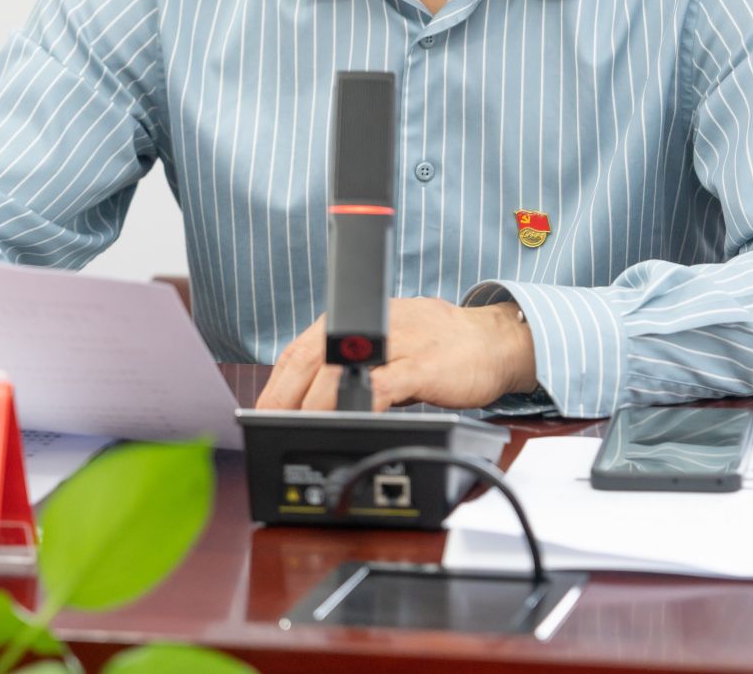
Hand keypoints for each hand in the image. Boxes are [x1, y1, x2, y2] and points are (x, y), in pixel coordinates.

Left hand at [256, 297, 536, 411]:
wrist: (493, 340)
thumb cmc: (437, 348)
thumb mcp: (385, 349)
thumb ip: (352, 368)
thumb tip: (309, 403)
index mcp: (356, 322)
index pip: (300, 350)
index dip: (275, 384)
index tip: (258, 413)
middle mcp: (370, 327)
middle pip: (310, 358)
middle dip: (282, 396)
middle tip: (265, 426)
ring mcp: (396, 343)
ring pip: (339, 370)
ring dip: (312, 404)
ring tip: (296, 429)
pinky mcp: (423, 364)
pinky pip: (382, 384)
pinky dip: (359, 403)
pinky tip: (347, 421)